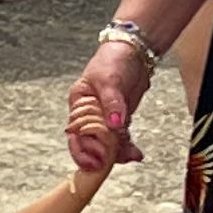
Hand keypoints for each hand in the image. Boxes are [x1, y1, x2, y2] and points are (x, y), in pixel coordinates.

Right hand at [67, 42, 152, 171]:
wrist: (133, 51)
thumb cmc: (113, 59)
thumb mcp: (109, 79)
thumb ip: (112, 103)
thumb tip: (115, 125)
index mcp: (79, 104)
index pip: (76, 134)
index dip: (83, 150)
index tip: (95, 161)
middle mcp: (89, 114)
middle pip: (91, 143)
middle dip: (102, 155)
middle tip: (114, 161)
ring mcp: (105, 118)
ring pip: (107, 143)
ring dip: (117, 153)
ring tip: (131, 156)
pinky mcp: (120, 119)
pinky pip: (121, 138)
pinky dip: (127, 147)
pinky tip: (136, 153)